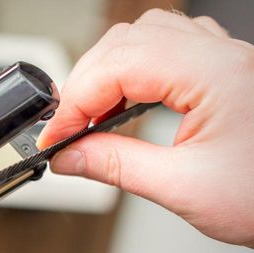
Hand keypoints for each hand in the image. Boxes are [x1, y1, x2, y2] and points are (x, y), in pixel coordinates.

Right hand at [38, 9, 253, 245]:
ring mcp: (226, 58)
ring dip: (109, 69)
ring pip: (146, 35)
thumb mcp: (185, 188)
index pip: (118, 67)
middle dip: (86, 83)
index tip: (55, 136)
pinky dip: (136, 67)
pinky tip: (127, 98)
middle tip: (68, 128)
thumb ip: (117, 166)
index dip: (75, 102)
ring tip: (93, 113)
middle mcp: (221, 55)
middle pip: (126, 42)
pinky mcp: (226, 70)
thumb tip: (68, 156)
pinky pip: (170, 46)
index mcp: (215, 74)